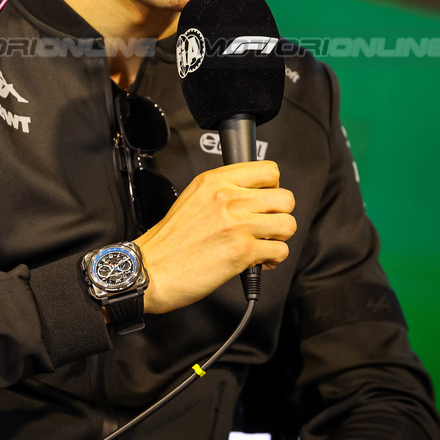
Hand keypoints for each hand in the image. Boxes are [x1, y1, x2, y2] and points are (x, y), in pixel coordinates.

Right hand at [134, 160, 294, 314]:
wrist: (151, 269)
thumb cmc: (170, 240)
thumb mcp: (193, 197)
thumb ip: (223, 190)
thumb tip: (254, 194)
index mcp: (216, 181)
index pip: (269, 170)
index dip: (272, 188)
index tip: (264, 201)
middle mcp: (228, 198)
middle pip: (285, 198)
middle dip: (279, 215)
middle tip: (266, 225)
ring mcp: (237, 224)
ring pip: (288, 224)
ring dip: (280, 238)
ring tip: (264, 243)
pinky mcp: (242, 252)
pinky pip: (280, 251)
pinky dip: (273, 259)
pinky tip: (258, 261)